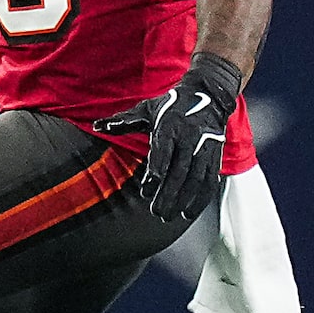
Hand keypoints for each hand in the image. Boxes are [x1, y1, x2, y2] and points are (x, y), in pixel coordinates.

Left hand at [95, 53, 242, 220]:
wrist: (207, 96)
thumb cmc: (170, 106)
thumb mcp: (145, 109)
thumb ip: (123, 121)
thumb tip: (98, 126)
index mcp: (169, 126)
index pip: (162, 152)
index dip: (156, 172)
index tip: (146, 190)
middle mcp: (189, 138)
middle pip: (179, 170)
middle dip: (168, 193)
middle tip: (156, 212)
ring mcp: (204, 147)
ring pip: (196, 178)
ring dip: (184, 200)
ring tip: (170, 216)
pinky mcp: (215, 156)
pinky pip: (210, 180)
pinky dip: (201, 198)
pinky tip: (189, 213)